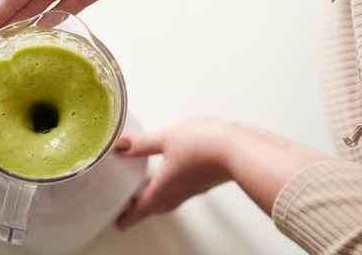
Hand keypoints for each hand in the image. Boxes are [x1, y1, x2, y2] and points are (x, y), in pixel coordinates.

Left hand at [115, 116, 232, 229]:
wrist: (241, 149)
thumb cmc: (205, 146)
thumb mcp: (166, 138)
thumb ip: (143, 143)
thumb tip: (122, 145)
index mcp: (165, 185)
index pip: (142, 206)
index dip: (130, 215)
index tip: (121, 223)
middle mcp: (180, 190)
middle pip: (158, 205)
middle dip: (144, 209)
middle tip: (132, 210)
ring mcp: (195, 186)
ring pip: (173, 198)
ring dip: (160, 199)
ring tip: (152, 193)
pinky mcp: (207, 178)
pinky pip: (186, 189)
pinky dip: (175, 187)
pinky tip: (178, 174)